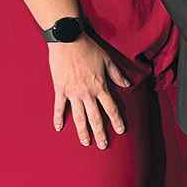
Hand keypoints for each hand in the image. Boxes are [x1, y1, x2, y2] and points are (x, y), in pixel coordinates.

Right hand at [48, 34, 129, 148]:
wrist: (68, 40)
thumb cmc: (89, 48)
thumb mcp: (107, 60)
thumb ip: (117, 75)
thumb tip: (128, 84)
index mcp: (100, 87)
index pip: (111, 108)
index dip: (117, 121)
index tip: (121, 131)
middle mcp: (87, 93)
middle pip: (96, 117)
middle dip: (100, 133)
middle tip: (103, 145)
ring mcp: (73, 93)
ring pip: (79, 116)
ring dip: (83, 131)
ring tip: (86, 142)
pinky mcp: (60, 89)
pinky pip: (59, 107)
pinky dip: (58, 118)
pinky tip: (59, 128)